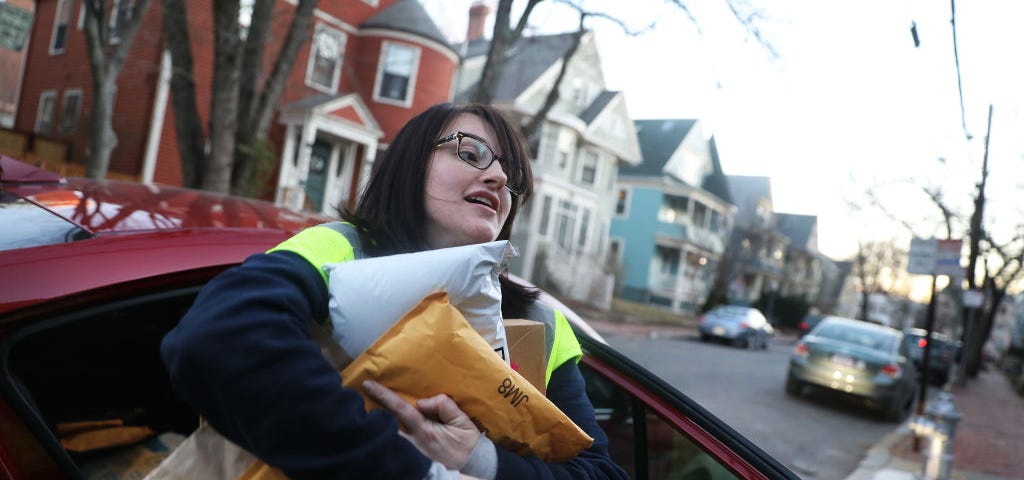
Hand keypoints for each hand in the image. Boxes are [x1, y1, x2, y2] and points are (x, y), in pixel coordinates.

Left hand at [362, 380, 480, 468]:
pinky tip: (384, 426)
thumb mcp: (461, 419)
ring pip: (390, 435)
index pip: (401, 410)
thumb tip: (422, 401)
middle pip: (387, 425)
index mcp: (426, 431)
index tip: (368, 385)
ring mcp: (412, 453)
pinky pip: (397, 444)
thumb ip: (443, 405)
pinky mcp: (413, 458)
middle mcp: (414, 443)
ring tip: (370, 410)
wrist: (473, 464)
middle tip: (361, 397)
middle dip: (373, 412)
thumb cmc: (467, 441)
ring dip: (380, 423)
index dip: (384, 396)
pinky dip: (389, 434)